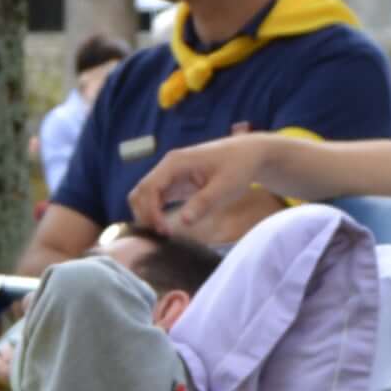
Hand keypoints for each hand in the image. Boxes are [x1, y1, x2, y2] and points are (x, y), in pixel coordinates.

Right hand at [131, 131, 281, 238]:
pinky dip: (156, 212)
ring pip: (145, 196)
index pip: (149, 188)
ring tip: (164, 233)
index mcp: (175, 162)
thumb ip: (204, 202)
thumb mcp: (226, 187)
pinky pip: (157, 198)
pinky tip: (166, 228)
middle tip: (162, 236)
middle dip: (145, 215)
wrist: (249, 154)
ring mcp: (171, 174)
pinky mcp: (176, 183)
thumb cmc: (239, 167)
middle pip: (141, 192)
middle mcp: (168, 166)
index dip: (151, 212)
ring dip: (148, 214)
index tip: (164, 231)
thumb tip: (184, 221)